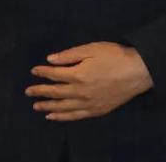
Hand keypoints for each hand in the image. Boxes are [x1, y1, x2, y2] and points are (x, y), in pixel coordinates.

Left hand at [25, 41, 153, 120]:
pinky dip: (61, 117)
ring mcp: (87, 104)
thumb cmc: (114, 56)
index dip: (42, 72)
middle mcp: (80, 92)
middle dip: (40, 91)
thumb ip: (70, 55)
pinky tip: (52, 116)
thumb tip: (50, 60)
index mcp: (78, 74)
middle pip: (55, 93)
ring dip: (47, 106)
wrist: (137, 72)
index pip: (55, 74)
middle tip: (27, 91)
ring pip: (62, 107)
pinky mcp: (95, 111)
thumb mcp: (92, 49)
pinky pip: (74, 117)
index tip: (33, 71)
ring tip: (35, 105)